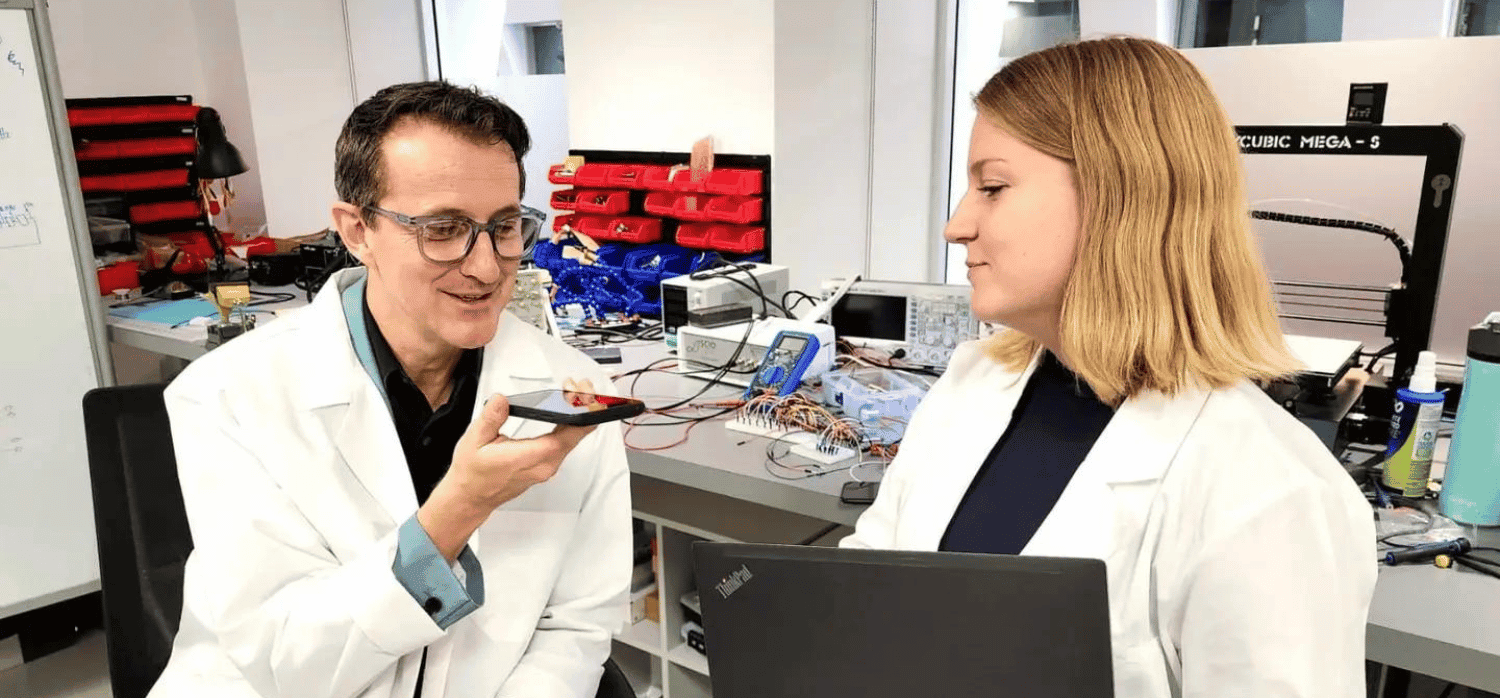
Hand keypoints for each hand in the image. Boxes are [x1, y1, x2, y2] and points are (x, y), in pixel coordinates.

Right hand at [418, 395, 595, 559]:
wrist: (470, 497)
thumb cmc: (472, 472)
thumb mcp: (474, 440)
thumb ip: (491, 418)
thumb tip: (502, 400)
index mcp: (526, 458)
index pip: (562, 438)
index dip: (578, 417)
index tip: (583, 397)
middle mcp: (542, 466)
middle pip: (574, 436)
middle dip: (582, 410)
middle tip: (581, 386)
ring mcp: (547, 468)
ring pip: (572, 441)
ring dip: (578, 418)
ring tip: (578, 395)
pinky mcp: (547, 468)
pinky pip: (566, 446)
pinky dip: (571, 428)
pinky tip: (571, 413)